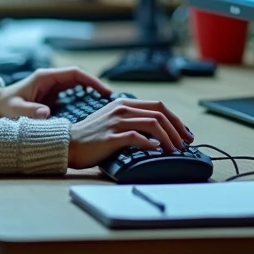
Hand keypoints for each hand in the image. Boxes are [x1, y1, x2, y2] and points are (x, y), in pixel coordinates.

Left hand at [0, 66, 110, 119]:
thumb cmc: (4, 106)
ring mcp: (53, 87)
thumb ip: (29, 111)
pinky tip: (93, 110)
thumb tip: (46, 113)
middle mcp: (51, 79)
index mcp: (45, 77)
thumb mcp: (15, 109)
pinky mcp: (53, 96)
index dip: (91, 80)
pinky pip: (73, 94)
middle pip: (80, 78)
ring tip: (107, 104)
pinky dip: (84, 99)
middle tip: (111, 99)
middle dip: (96, 86)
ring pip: (78, 86)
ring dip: (92, 92)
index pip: (74, 73)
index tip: (104, 91)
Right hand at [68, 98, 194, 167]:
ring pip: (153, 124)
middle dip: (177, 129)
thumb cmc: (91, 136)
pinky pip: (137, 137)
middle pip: (160, 113)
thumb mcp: (112, 120)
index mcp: (123, 103)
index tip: (185, 133)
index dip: (176, 119)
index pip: (158, 105)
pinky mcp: (112, 136)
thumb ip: (131, 119)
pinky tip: (157, 150)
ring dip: (169, 138)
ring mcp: (116, 122)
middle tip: (185, 143)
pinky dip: (151, 144)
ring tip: (174, 149)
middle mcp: (122, 109)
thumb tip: (156, 132)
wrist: (68, 143)